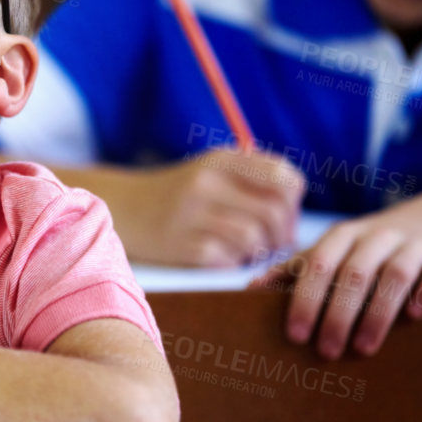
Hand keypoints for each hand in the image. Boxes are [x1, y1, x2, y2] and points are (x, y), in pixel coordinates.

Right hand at [111, 148, 304, 266]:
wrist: (127, 207)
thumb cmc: (184, 193)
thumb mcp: (215, 170)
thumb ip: (257, 179)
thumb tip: (294, 216)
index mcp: (222, 159)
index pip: (285, 178)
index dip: (293, 202)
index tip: (282, 214)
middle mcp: (206, 181)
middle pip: (274, 212)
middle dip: (282, 234)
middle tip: (273, 243)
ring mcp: (191, 213)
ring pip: (254, 238)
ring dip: (258, 251)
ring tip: (246, 250)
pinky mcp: (180, 244)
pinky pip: (227, 260)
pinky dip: (231, 263)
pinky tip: (221, 257)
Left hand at [251, 209, 421, 356]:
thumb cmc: (374, 248)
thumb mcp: (336, 251)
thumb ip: (297, 269)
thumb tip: (249, 291)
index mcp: (344, 235)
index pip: (317, 264)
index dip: (304, 298)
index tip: (294, 335)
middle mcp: (378, 236)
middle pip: (353, 273)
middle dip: (337, 314)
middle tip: (326, 352)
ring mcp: (416, 244)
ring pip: (395, 274)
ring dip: (378, 312)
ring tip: (364, 348)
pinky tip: (416, 316)